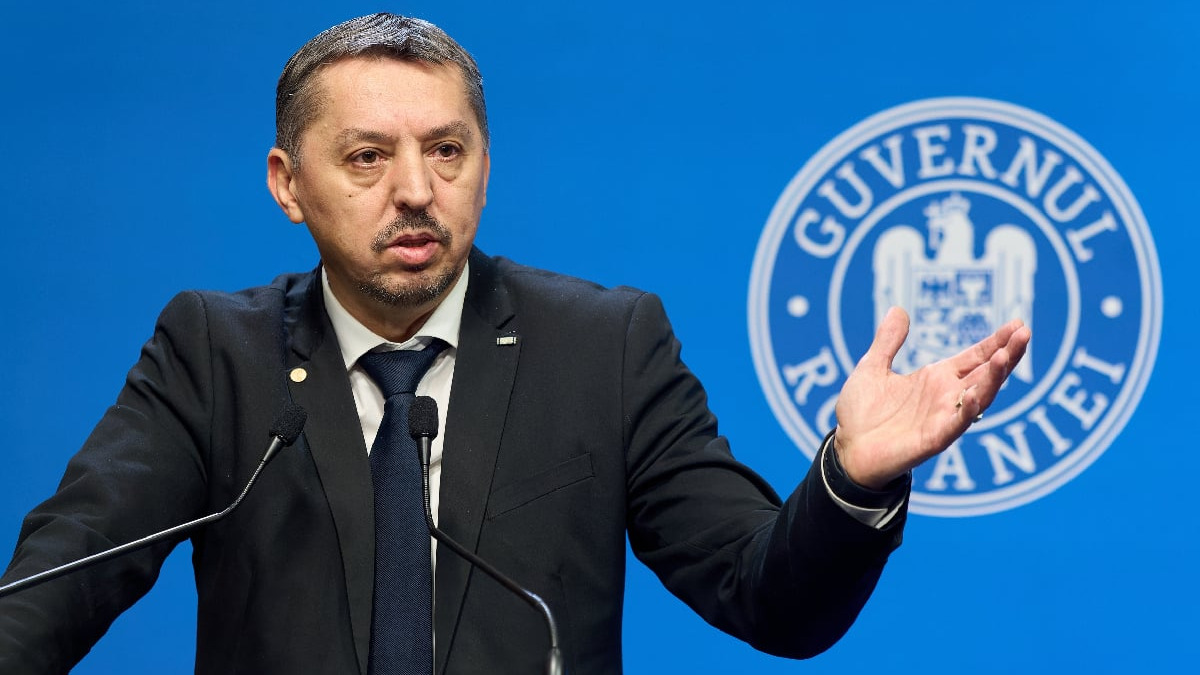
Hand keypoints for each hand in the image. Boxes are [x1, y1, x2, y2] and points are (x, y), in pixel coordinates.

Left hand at [832, 307, 1030, 488]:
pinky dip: (968, 410)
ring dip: (994, 377)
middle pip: (985, 373)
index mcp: (936, 379)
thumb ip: (888, 342)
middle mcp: (946, 397)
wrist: (845, 450)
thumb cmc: (861, 413)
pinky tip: (976, 393)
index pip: (974, 357)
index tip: (1017, 324)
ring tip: (1006, 355)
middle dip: (1006, 354)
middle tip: (1025, 333)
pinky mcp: (933, 439)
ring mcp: (942, 418)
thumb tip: (898, 309)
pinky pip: (956, 424)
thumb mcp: (872, 368)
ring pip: (979, 396)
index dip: (995, 342)